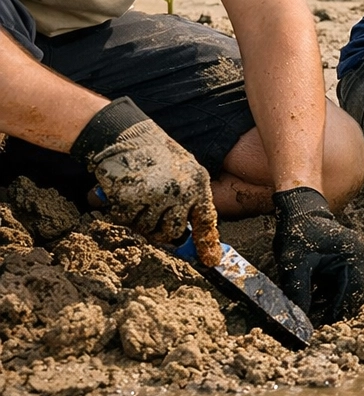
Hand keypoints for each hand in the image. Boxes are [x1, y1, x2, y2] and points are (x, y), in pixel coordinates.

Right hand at [73, 97, 220, 262]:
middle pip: (173, 232)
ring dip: (138, 219)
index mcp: (198, 183)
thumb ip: (187, 198)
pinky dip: (120, 212)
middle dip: (160, 231)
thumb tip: (186, 232)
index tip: (210, 260)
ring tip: (136, 196)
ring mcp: (158, 195)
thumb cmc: (153, 153)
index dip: (207, 243)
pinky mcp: (133, 198)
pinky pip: (126, 220)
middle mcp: (182, 191)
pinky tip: (121, 194)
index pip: (206, 219)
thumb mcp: (182, 171)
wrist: (124, 134)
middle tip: (149, 216)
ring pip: (148, 229)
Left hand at [273, 186, 363, 324]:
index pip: (351, 298)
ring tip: (317, 301)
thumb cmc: (299, 236)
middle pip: (359, 299)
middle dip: (335, 310)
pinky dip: (343, 294)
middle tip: (311, 313)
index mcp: (356, 258)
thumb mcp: (293, 265)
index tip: (310, 322)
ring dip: (341, 303)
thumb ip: (299, 294)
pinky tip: (323, 293)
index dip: (331, 314)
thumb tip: (299, 323)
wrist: (304, 215)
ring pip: (361, 295)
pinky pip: (360, 286)